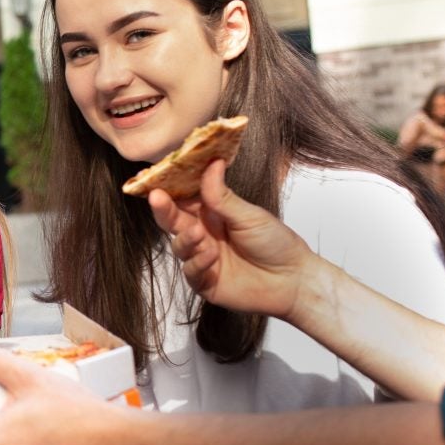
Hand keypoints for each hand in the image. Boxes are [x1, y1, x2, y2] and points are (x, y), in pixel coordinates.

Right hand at [148, 158, 318, 321]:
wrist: (293, 280)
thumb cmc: (275, 243)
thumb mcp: (249, 215)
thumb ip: (223, 196)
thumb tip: (212, 163)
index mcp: (212, 212)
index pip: (184, 197)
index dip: (168, 187)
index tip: (152, 175)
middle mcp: (203, 233)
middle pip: (174, 219)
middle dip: (163, 208)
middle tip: (157, 198)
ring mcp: (202, 257)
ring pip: (179, 246)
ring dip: (185, 239)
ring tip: (198, 234)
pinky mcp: (204, 281)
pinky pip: (190, 271)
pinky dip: (197, 263)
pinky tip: (211, 257)